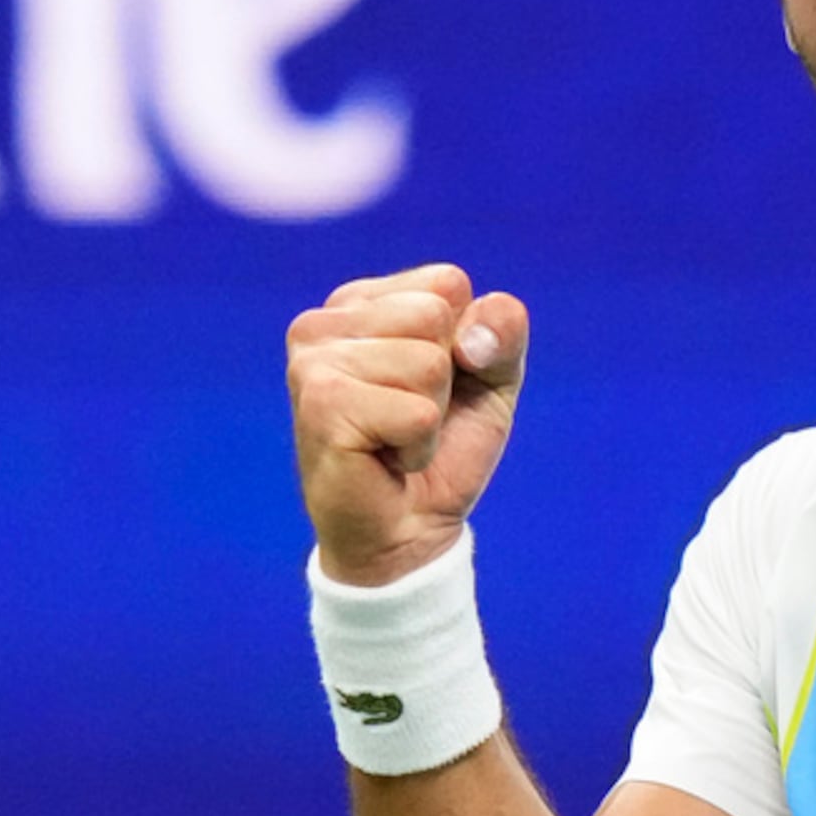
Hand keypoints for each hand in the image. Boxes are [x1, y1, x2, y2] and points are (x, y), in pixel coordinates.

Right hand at [287, 264, 529, 585]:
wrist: (407, 531)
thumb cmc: (442, 448)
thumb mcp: (492, 380)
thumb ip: (501, 333)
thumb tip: (473, 335)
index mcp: (361, 301)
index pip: (448, 283)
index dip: (468, 341)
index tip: (437, 384)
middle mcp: (324, 321)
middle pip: (436, 316)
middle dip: (446, 378)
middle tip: (413, 418)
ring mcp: (314, 361)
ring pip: (428, 364)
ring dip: (431, 417)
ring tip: (396, 439)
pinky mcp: (322, 406)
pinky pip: (417, 413)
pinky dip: (419, 446)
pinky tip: (385, 459)